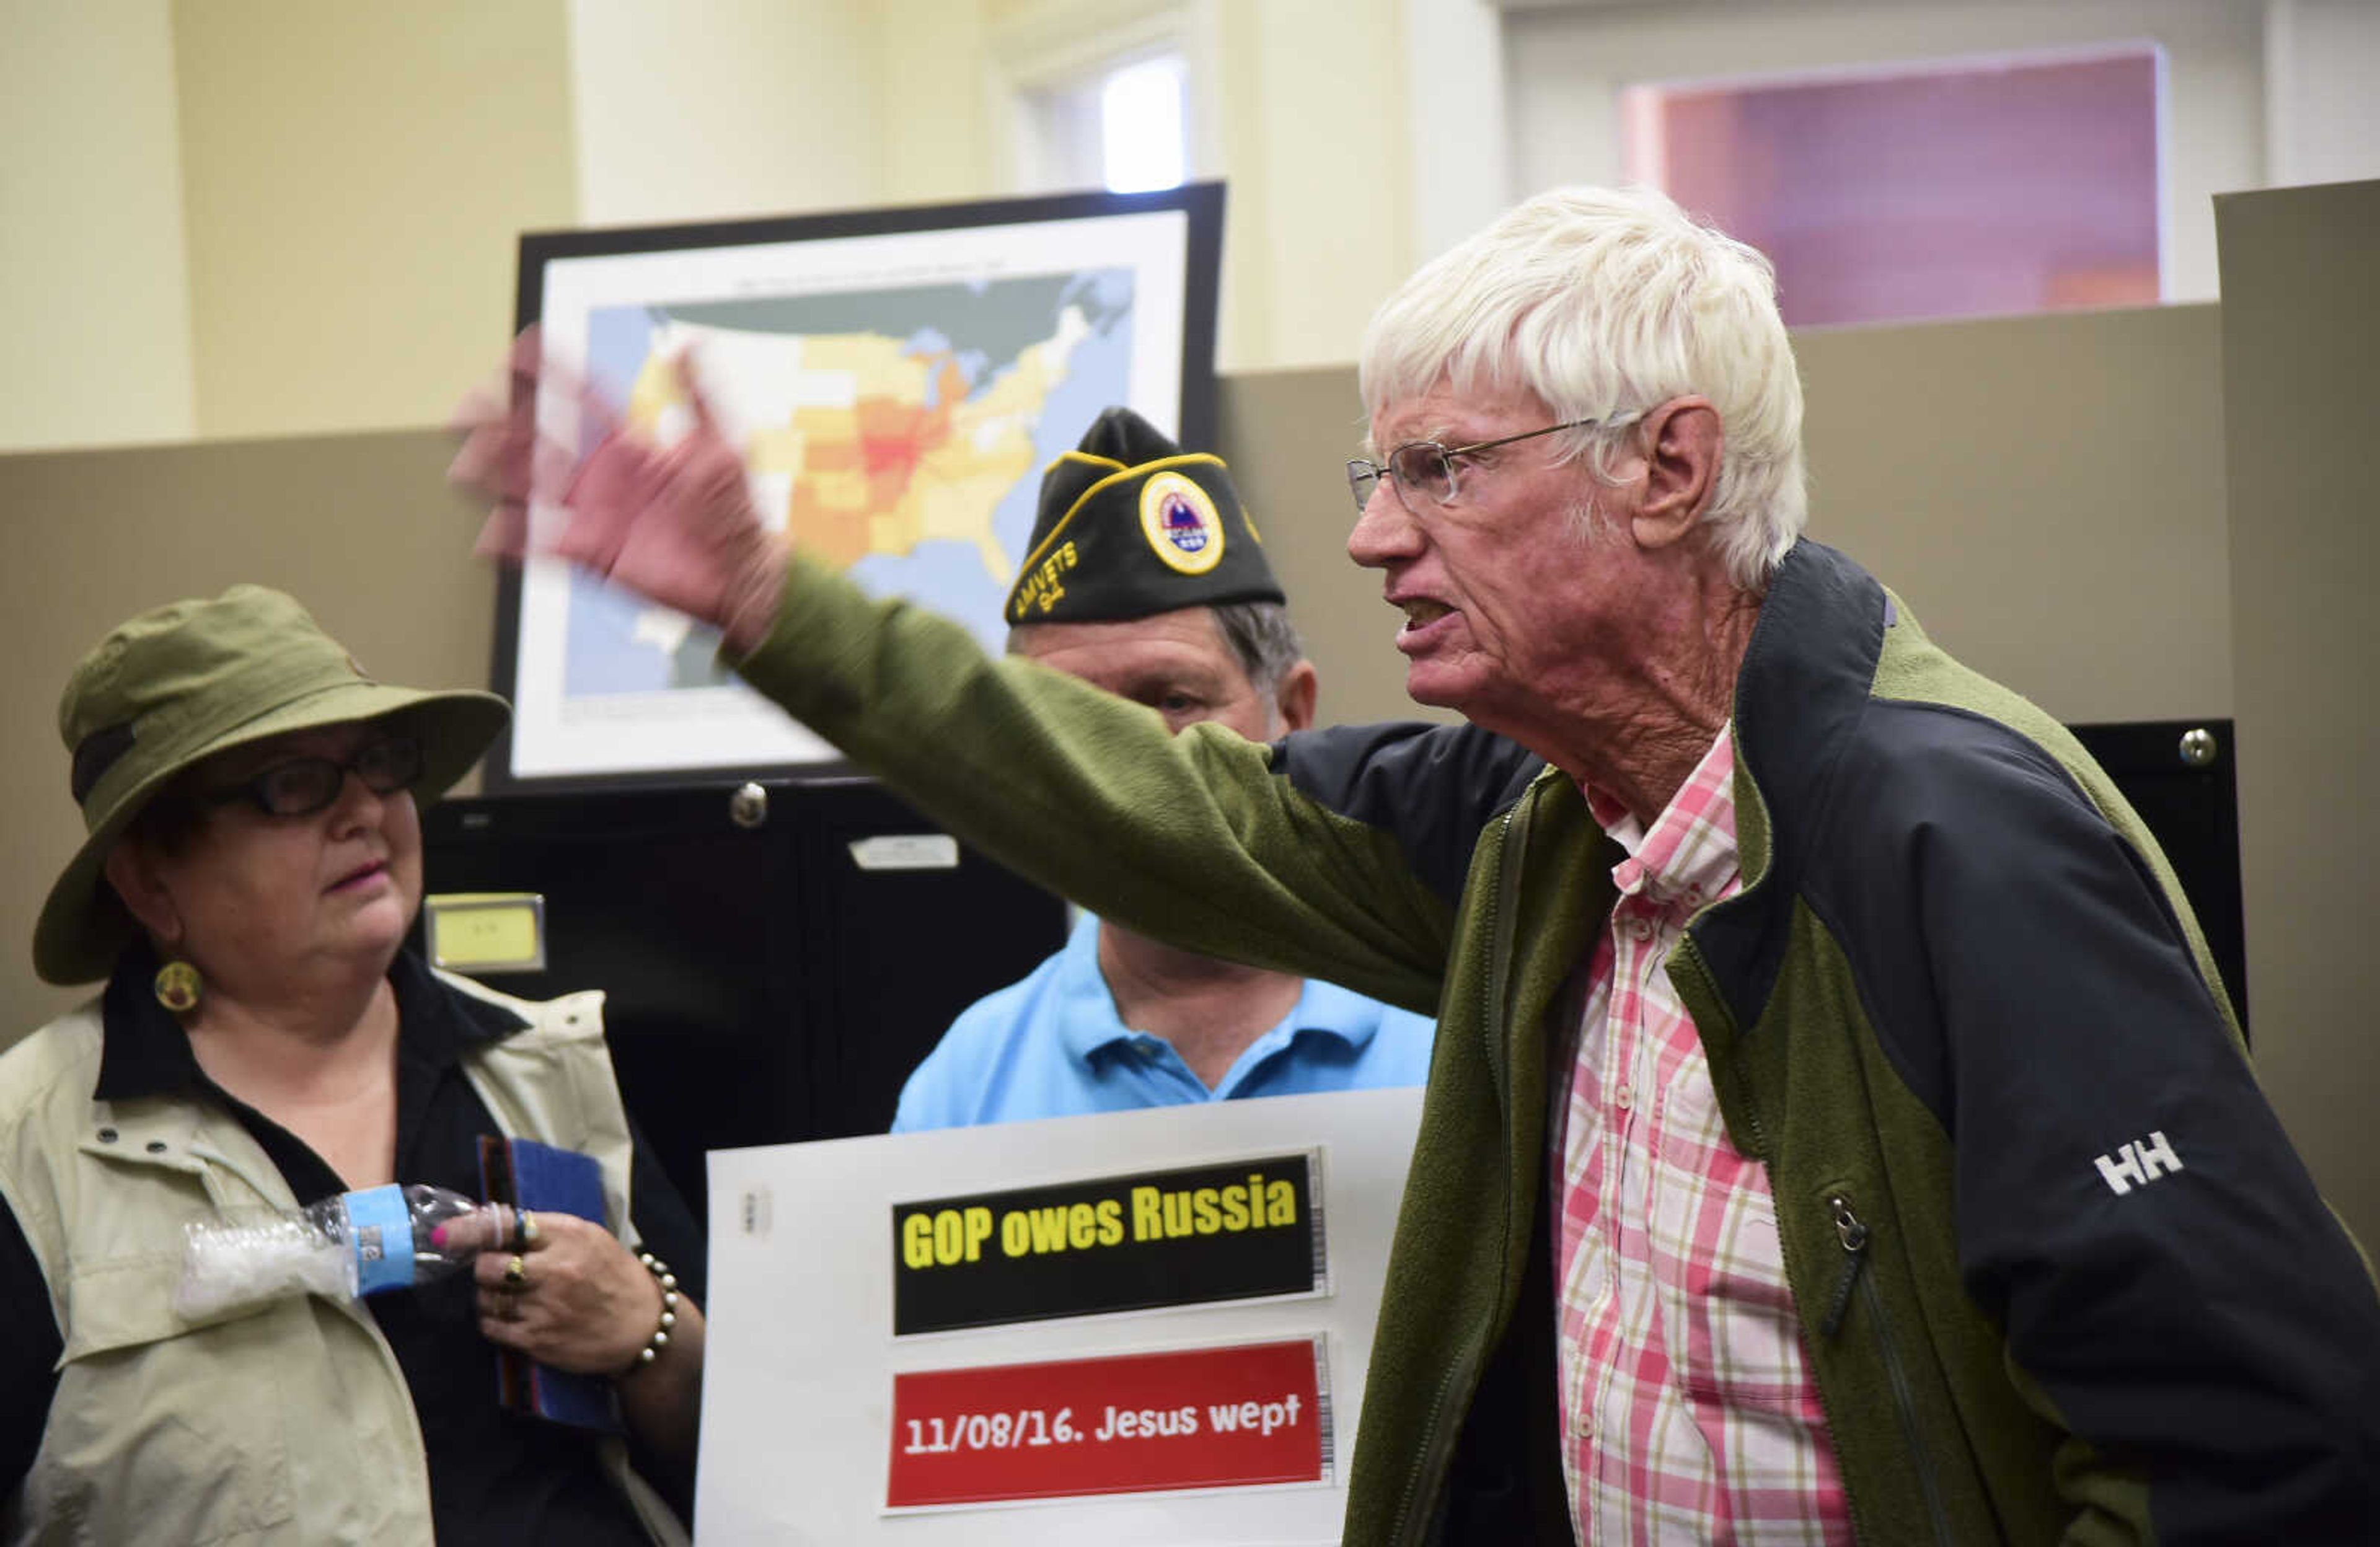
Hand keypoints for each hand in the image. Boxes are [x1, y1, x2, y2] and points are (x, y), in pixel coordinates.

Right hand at [448, 327, 786, 651]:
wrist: (740, 576)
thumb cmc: (735, 514)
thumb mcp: (718, 446)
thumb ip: (698, 395)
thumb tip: (689, 345)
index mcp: (631, 448)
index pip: (582, 402)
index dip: (554, 376)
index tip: (523, 349)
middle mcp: (605, 477)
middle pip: (542, 441)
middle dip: (507, 423)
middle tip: (473, 405)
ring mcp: (594, 514)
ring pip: (531, 487)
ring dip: (498, 474)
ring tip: (467, 461)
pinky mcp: (591, 553)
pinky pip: (540, 545)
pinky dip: (511, 541)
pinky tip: (485, 536)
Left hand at [470, 1211, 667, 1376]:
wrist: (642, 1326)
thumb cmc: (612, 1275)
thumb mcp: (588, 1237)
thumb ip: (543, 1230)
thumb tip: (489, 1221)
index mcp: (568, 1237)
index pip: (506, 1227)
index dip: (469, 1230)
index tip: (443, 1235)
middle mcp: (555, 1271)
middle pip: (487, 1266)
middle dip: (484, 1267)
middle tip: (496, 1270)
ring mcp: (544, 1308)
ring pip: (485, 1299)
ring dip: (489, 1296)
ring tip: (511, 1295)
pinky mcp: (537, 1340)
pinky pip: (491, 1327)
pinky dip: (493, 1320)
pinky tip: (512, 1316)